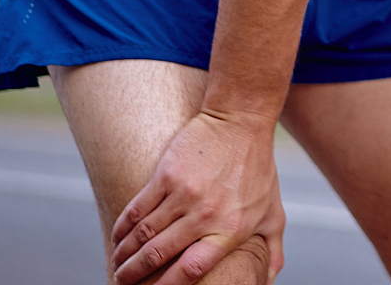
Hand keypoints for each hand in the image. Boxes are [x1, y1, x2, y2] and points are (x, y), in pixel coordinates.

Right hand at [110, 110, 285, 284]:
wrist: (241, 121)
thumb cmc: (258, 170)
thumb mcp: (273, 212)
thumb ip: (272, 249)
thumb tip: (268, 282)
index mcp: (230, 229)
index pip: (192, 269)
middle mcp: (205, 214)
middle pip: (157, 255)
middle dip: (133, 274)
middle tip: (122, 282)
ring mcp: (184, 193)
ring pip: (142, 234)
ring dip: (124, 254)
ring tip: (117, 263)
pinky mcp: (166, 174)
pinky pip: (137, 209)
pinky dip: (122, 228)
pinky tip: (117, 238)